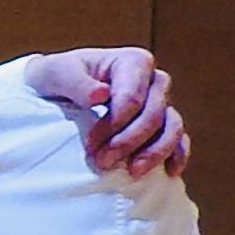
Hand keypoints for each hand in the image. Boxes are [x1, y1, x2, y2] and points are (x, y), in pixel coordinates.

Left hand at [35, 47, 187, 177]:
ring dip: (154, 152)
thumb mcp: (55, 73)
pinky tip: (169, 172)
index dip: (114, 124)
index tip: (91, 144)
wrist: (57, 89)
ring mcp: (161, 102)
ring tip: (132, 172)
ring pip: (172, 127)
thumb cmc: (57, 77)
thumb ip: (76, 82)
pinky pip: (179, 140)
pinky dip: (177, 155)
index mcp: (133, 62)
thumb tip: (101, 94)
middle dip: (128, 141)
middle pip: (153, 115)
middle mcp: (153, 80)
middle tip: (102, 162)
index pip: (132, 98)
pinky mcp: (162, 123)